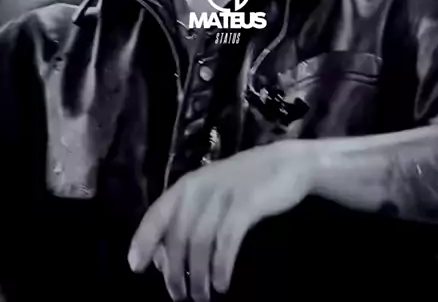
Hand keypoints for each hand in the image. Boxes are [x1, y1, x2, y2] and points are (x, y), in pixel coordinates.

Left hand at [128, 140, 314, 301]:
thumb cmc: (245, 184)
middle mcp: (200, 187)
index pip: (156, 213)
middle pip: (177, 235)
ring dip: (198, 275)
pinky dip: (221, 265)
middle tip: (180, 296)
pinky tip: (222, 283)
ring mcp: (223, 194)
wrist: (287, 163)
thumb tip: (163, 259)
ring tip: (202, 296)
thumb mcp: (211, 197)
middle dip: (175, 271)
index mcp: (187, 185)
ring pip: (199, 241)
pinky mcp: (246, 203)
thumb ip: (188, 221)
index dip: (144, 240)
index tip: (135, 267)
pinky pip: (226, 240)